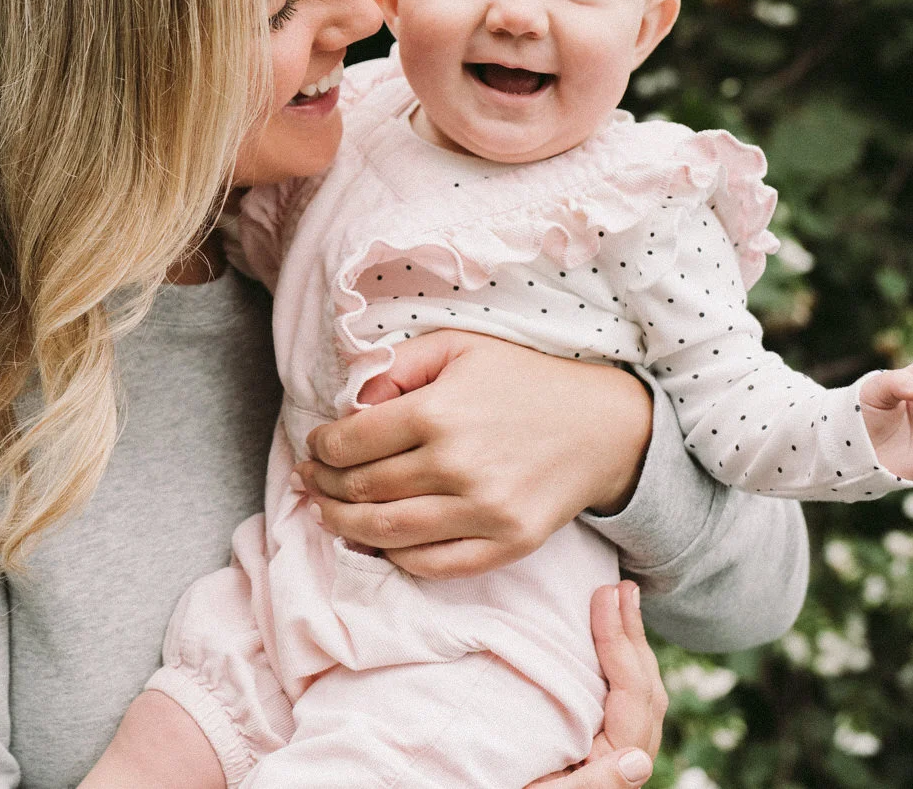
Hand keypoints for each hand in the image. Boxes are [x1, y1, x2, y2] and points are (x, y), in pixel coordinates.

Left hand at [296, 330, 653, 578]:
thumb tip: (351, 403)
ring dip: (344, 525)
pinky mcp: (507, 544)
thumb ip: (396, 367)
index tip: (314, 445)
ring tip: (326, 512)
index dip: (321, 447)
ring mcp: (484, 512)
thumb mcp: (456, 348)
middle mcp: (457, 466)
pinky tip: (378, 540)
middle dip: (324, 485)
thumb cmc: (522, 380)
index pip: (351, 443)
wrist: (602, 425)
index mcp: (438, 413)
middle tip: (310, 479)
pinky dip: (394, 557)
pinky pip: (432, 564)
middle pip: (362, 489)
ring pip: (387, 532)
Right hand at [526, 582, 663, 786]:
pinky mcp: (606, 739)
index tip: (602, 594)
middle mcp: (629, 755)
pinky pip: (628, 693)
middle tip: (619, 586)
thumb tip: (640, 761)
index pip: (632, 693)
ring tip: (621, 597)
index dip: (619, 639)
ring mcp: (621, 747)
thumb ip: (595, 784)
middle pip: (645, 685)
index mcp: (615, 761)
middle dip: (632, 631)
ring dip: (632, 640)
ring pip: (642, 688)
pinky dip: (623, 657)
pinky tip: (613, 635)